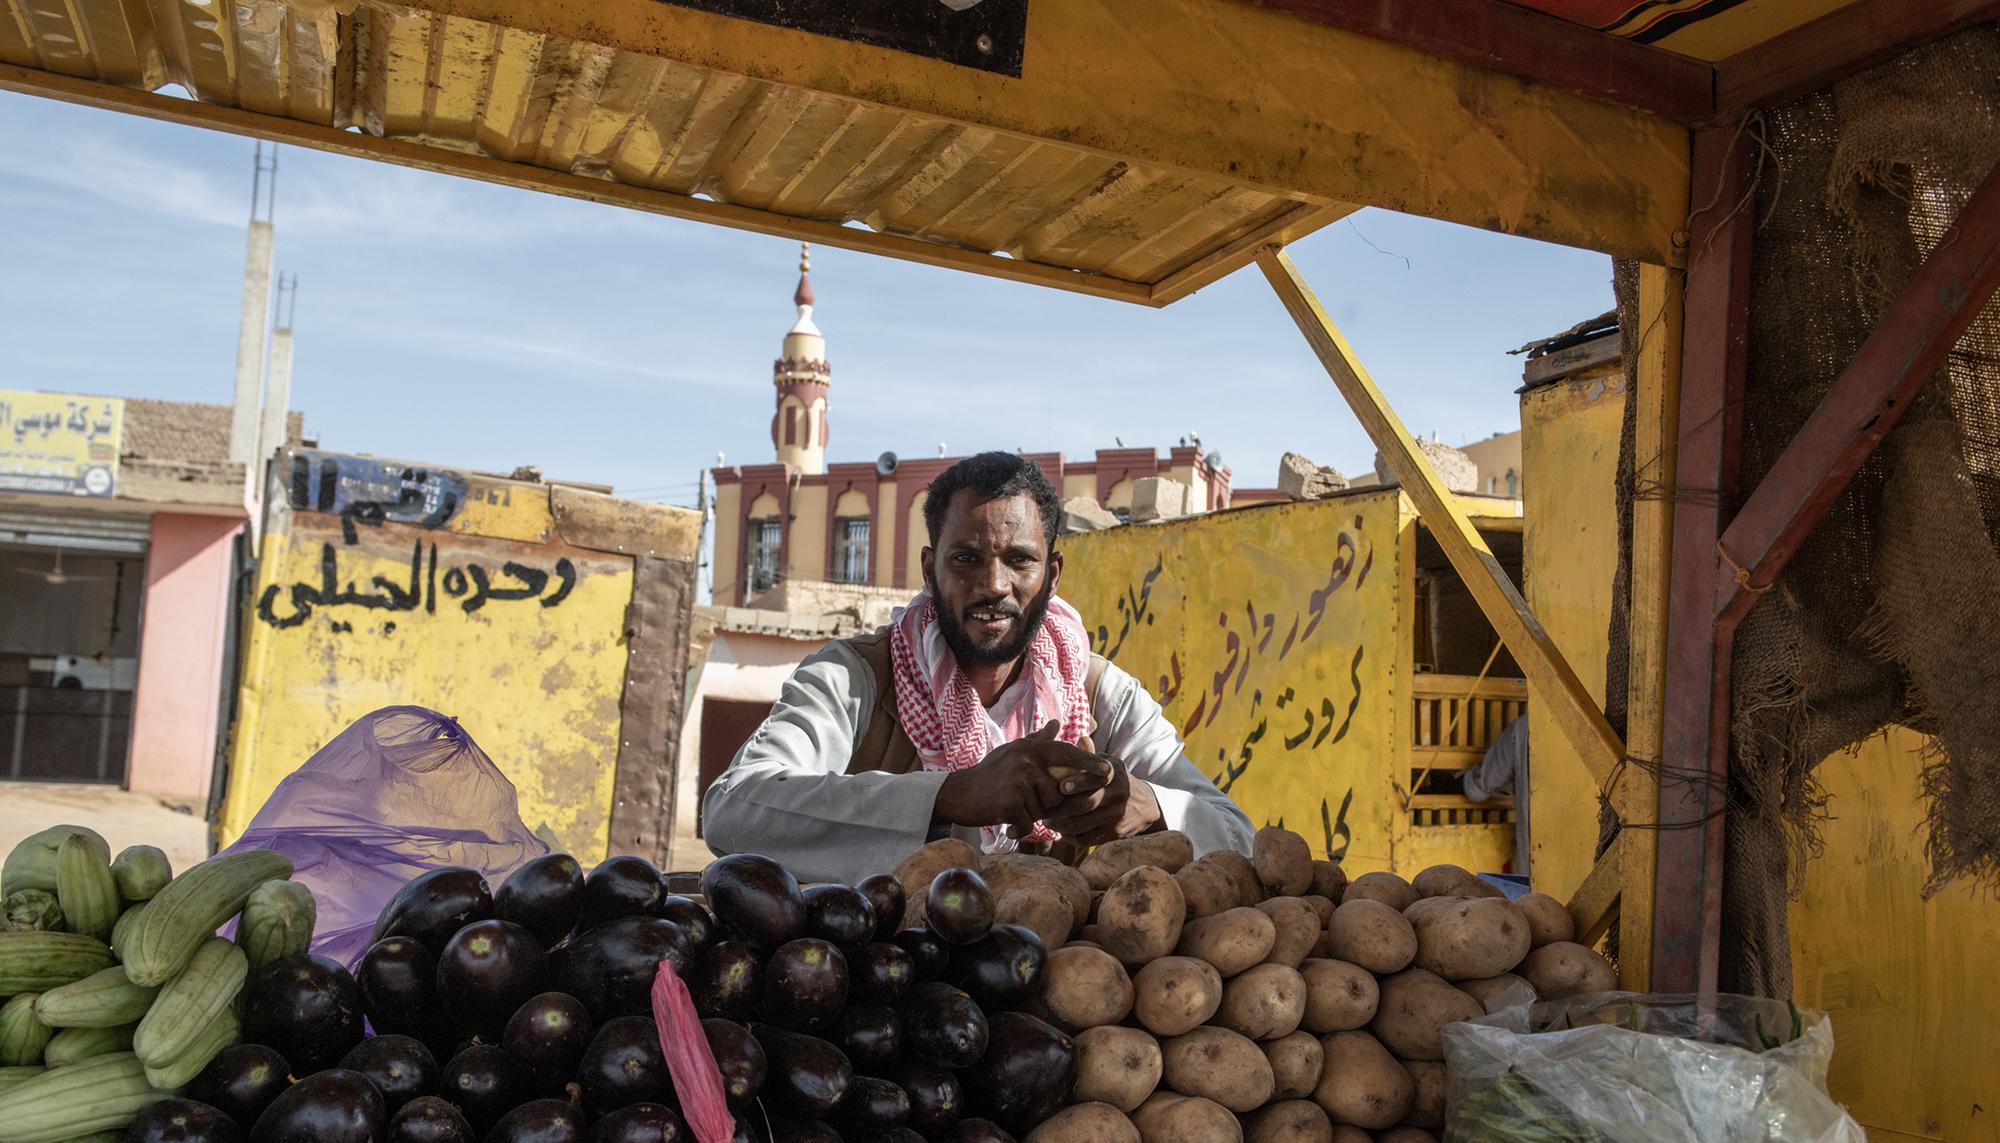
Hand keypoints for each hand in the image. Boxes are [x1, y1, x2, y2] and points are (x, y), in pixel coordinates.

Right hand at [932, 721, 1112, 834]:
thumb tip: (1057, 723)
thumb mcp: (1014, 752)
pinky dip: (1020, 828)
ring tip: (1013, 809)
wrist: (958, 795)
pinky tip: (1007, 823)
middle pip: (1059, 791)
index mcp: (1030, 749)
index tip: (1108, 771)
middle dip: (1048, 804)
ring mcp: (1017, 780)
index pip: (1067, 753)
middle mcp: (1026, 760)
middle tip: (1025, 803)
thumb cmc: (990, 774)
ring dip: (1032, 816)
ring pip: (1045, 809)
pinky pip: (1029, 822)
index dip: (1089, 762)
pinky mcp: (1009, 802)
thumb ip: (1038, 740)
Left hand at [1035, 756, 1163, 846]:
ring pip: (1081, 824)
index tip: (1061, 786)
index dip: (1077, 782)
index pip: (1095, 778)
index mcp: (1114, 774)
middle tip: (1043, 808)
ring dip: (1060, 825)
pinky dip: (1070, 837)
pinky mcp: (1114, 834)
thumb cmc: (1117, 780)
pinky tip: (1062, 832)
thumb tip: (1081, 739)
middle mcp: (1117, 795)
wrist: (1146, 805)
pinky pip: (1087, 839)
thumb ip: (1092, 755)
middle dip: (1060, 808)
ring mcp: (1116, 816)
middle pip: (1085, 804)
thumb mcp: (1109, 764)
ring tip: (1047, 821)